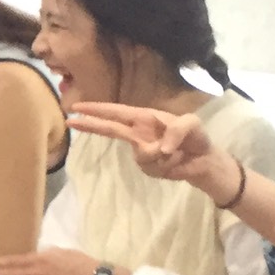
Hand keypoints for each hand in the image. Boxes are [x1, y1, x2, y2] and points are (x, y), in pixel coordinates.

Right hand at [66, 102, 233, 194]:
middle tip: (70, 121)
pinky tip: (173, 162)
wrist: (204, 161)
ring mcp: (141, 150)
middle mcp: (139, 132)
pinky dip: (164, 165)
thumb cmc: (197, 137)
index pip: (116, 112)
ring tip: (176, 152)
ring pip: (139, 154)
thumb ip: (177, 131)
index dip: (97, 109)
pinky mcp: (148, 167)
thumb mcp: (193, 125)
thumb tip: (160, 148)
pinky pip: (149, 166)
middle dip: (91, 124)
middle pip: (110, 128)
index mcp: (145, 117)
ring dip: (159, 155)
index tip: (77, 107)